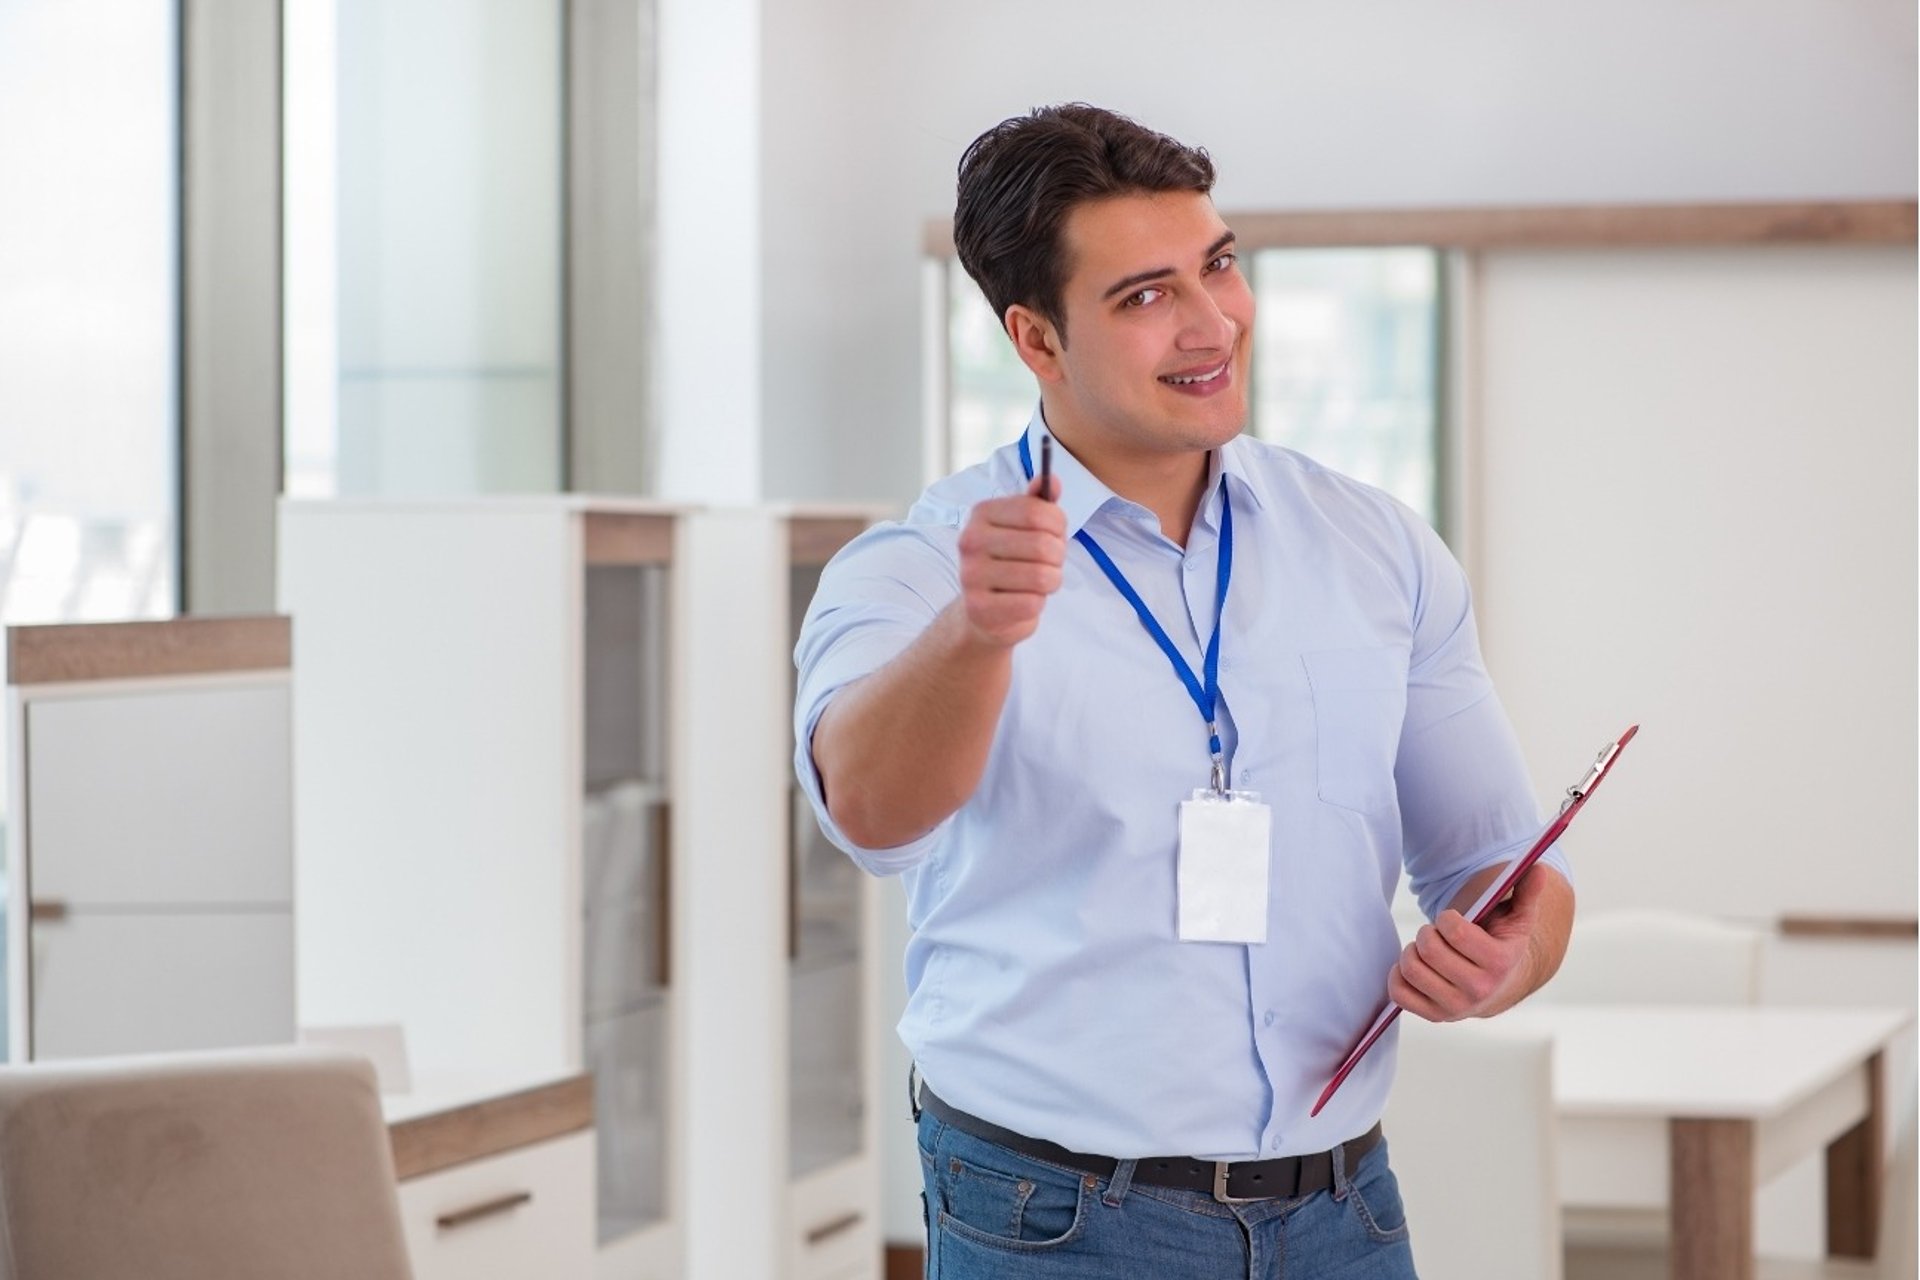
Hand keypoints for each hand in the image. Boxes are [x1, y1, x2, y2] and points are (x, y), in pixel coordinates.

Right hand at [954, 474, 1064, 647]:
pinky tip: (1023, 599)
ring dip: (1051, 581)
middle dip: (1058, 557)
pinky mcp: (979, 608)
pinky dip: (1038, 604)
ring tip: (1039, 582)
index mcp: (982, 513)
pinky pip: (1032, 604)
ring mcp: (971, 575)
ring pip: (1041, 577)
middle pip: (1043, 546)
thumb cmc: (1011, 561)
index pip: (1038, 512)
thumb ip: (1039, 503)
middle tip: (1049, 562)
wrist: (985, 610)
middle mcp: (971, 541)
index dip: (1059, 525)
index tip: (1055, 534)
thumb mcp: (1025, 527)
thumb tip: (1052, 482)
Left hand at [1389, 866, 1551, 1021]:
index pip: (1454, 932)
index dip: (1446, 918)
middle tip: (1435, 933)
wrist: (1501, 985)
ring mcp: (1456, 1008)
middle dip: (1427, 932)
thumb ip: (1527, 892)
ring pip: (1411, 969)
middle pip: (1429, 949)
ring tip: (1427, 949)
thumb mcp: (1518, 918)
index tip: (1451, 919)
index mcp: (1499, 963)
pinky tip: (1417, 966)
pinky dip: (1398, 975)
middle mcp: (1479, 990)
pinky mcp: (1435, 1016)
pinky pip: (1399, 992)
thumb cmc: (1503, 944)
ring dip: (1412, 951)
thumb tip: (1537, 868)